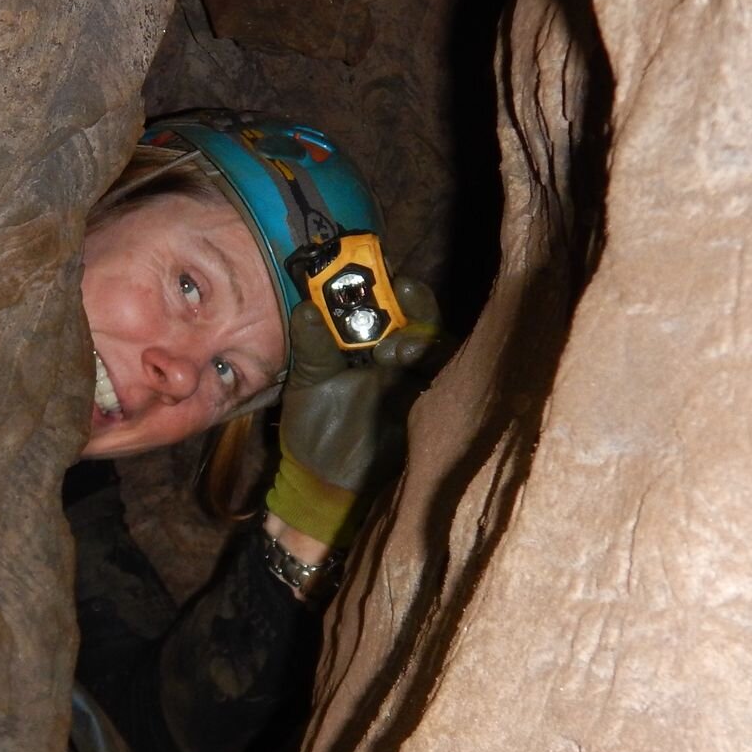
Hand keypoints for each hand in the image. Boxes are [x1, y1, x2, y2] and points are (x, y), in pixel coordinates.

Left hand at [264, 278, 439, 548]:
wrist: (324, 482)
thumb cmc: (315, 428)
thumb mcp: (308, 383)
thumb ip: (311, 346)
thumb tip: (306, 306)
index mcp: (365, 343)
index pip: (386, 302)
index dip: (388, 283)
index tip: (381, 269)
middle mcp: (396, 356)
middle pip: (421, 317)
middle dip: (416, 303)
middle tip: (402, 293)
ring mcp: (415, 381)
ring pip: (438, 346)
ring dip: (424, 338)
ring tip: (397, 349)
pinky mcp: (428, 408)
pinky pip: (446, 382)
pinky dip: (434, 370)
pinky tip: (415, 368)